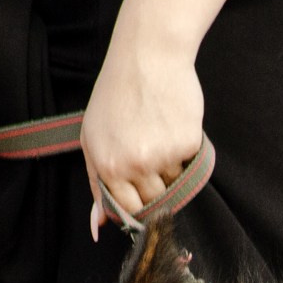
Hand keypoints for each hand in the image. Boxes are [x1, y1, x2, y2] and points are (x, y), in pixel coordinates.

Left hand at [81, 15, 207, 235]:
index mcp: (107, 167)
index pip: (129, 212)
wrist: (148, 55)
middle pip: (154, 203)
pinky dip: (185, 152)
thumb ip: (97, 184)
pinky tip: (172, 125)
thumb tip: (99, 227)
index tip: (143, 199)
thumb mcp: (93, 138)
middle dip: (155, 188)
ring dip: (171, 170)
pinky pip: (190, 166)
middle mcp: (134, 165)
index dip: (138, 208)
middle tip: (150, 153)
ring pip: (174, 186)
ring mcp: (162, 156)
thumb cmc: (116, 95)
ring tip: (159, 134)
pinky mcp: (187, 144)